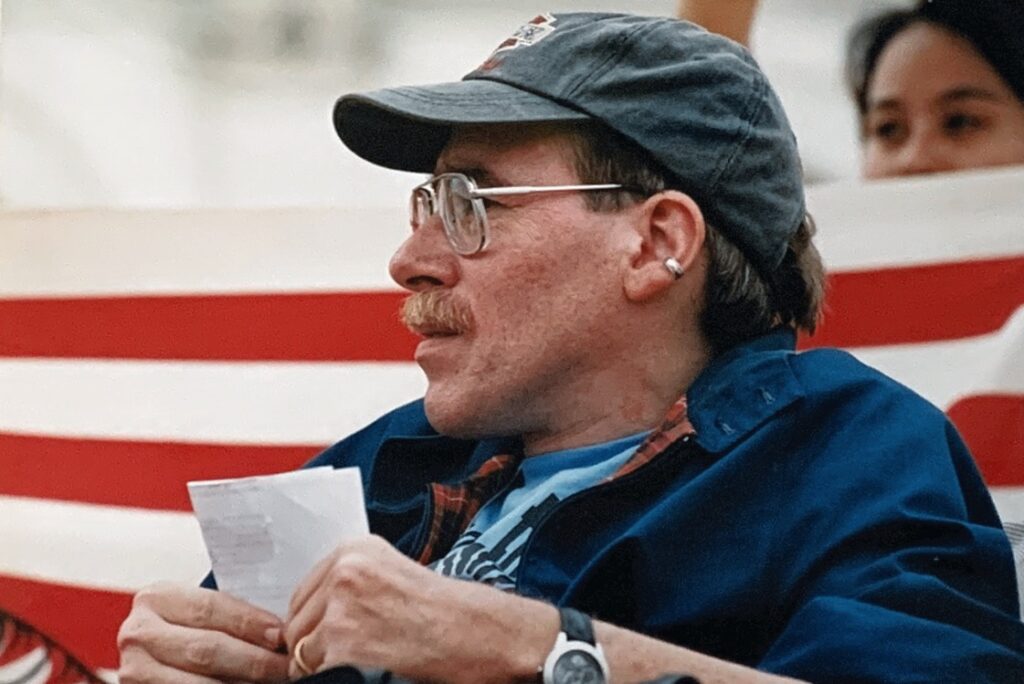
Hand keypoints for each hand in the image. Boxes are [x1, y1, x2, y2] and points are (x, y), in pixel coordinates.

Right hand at [118, 582, 290, 683]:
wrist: (155, 653)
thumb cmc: (185, 629)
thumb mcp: (197, 613)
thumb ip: (229, 616)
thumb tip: (279, 632)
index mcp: (156, 598)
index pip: (210, 607)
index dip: (249, 622)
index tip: (281, 634)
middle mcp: (140, 633)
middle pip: (206, 648)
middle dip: (253, 660)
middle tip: (285, 665)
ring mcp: (135, 670)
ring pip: (200, 682)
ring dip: (241, 683)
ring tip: (272, 680)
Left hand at [284, 535, 557, 683]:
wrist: (481, 634)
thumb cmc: (447, 611)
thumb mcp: (395, 572)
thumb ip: (352, 582)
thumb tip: (310, 611)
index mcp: (353, 549)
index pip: (302, 594)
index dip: (316, 623)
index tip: (338, 635)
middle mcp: (344, 572)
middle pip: (296, 624)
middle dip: (317, 645)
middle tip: (356, 653)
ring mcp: (340, 610)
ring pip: (302, 653)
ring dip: (326, 665)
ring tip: (368, 660)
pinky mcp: (343, 647)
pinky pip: (317, 675)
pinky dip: (337, 678)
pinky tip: (370, 670)